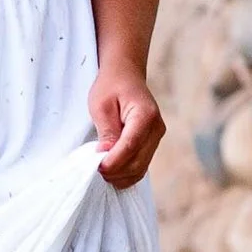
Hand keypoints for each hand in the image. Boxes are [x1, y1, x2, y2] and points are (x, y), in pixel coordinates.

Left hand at [90, 70, 162, 186]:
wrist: (125, 75)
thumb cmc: (111, 86)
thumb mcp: (101, 105)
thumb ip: (107, 131)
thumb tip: (107, 155)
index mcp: (146, 115)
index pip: (131, 146)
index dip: (114, 161)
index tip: (97, 167)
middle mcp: (156, 128)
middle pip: (138, 162)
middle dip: (116, 171)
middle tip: (95, 170)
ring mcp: (157, 137)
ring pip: (141, 168)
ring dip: (121, 175)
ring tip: (102, 171)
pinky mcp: (152, 144)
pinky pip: (141, 165)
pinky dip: (127, 173)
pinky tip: (112, 170)